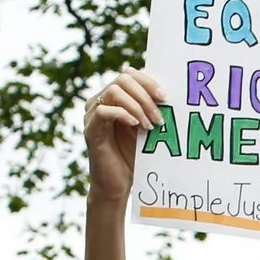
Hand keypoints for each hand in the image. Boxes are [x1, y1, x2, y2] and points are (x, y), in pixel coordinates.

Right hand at [85, 68, 165, 203]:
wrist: (118, 185)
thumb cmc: (134, 157)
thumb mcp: (147, 129)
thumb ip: (152, 110)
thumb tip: (169, 95)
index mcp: (115, 98)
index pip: (129, 74)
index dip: (148, 81)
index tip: (165, 97)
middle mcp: (101, 101)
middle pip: (123, 79)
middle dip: (146, 95)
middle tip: (160, 115)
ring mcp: (93, 114)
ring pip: (114, 91)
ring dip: (137, 106)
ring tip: (150, 125)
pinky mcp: (90, 129)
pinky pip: (104, 111)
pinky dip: (123, 114)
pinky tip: (136, 126)